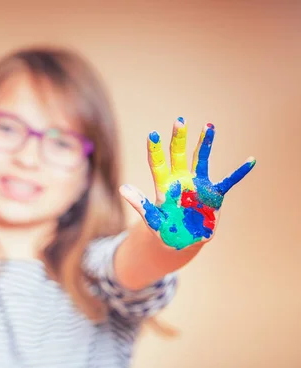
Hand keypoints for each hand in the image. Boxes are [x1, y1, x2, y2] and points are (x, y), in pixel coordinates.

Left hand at [120, 118, 255, 249]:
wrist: (181, 241)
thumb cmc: (164, 229)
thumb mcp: (151, 219)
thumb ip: (140, 204)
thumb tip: (122, 188)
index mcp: (164, 186)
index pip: (157, 164)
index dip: (155, 150)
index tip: (152, 134)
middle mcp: (180, 181)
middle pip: (178, 156)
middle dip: (179, 139)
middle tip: (180, 121)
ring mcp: (198, 186)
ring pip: (201, 160)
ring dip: (204, 144)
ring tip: (209, 126)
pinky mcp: (213, 195)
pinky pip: (228, 182)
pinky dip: (239, 173)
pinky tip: (250, 161)